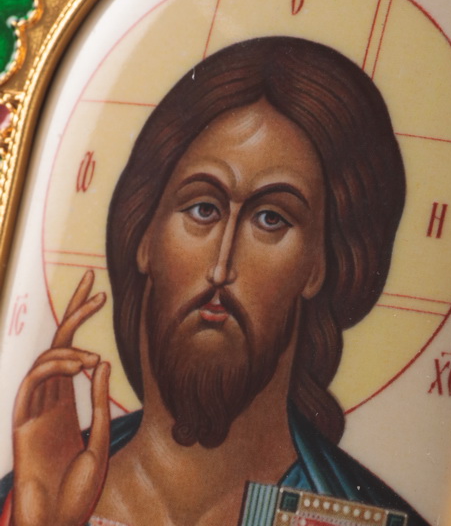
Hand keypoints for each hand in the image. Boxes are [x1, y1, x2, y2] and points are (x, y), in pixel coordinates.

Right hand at [11, 270, 109, 525]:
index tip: (101, 292)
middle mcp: (49, 398)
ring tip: (92, 358)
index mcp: (66, 401)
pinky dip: (56, 366)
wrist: (54, 522)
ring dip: (69, 349)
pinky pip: (34, 381)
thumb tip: (101, 361)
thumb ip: (98, 401)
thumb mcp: (99, 440)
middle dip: (74, 308)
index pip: (73, 350)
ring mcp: (34, 408)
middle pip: (58, 342)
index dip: (82, 319)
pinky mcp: (22, 421)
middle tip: (91, 277)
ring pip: (47, 359)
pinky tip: (80, 366)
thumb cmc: (77, 490)